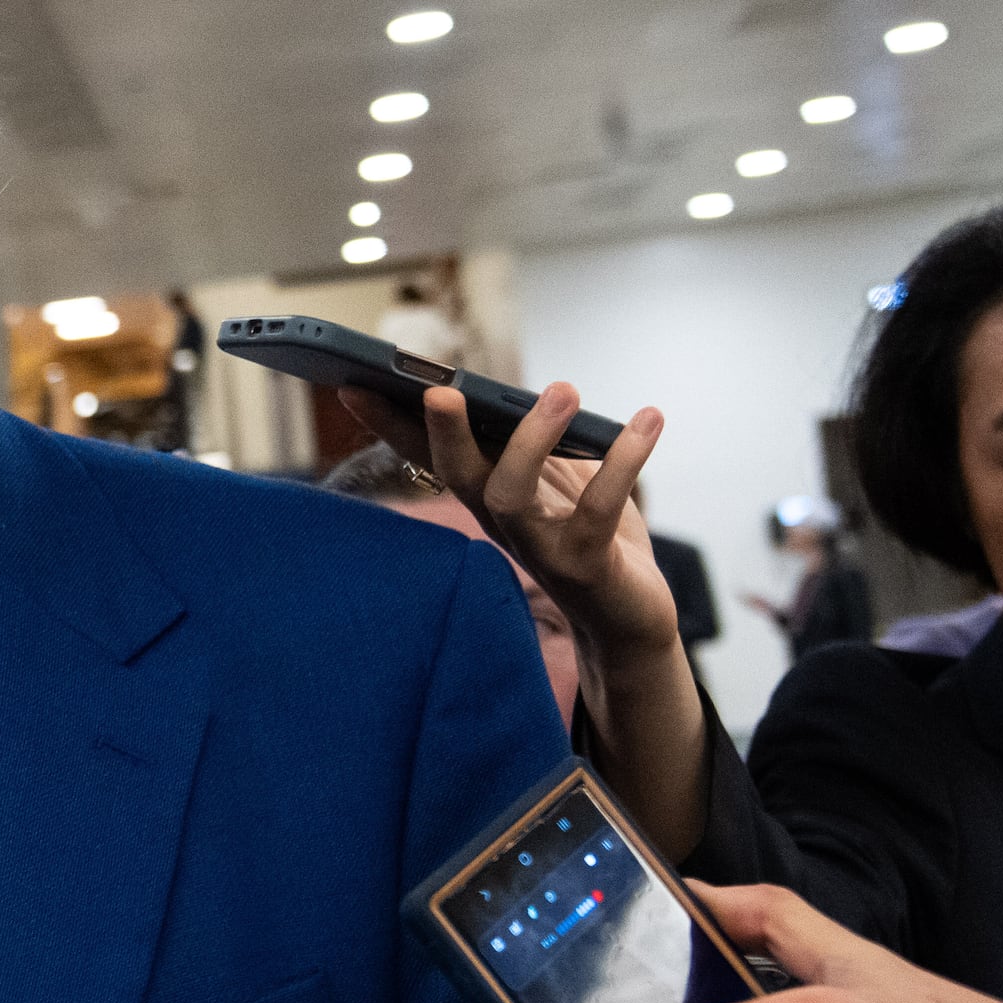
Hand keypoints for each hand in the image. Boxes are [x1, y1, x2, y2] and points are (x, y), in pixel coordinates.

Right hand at [353, 382, 682, 673]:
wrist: (628, 618)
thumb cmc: (590, 538)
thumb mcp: (557, 480)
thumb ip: (531, 439)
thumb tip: (508, 388)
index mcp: (486, 495)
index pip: (428, 456)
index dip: (390, 423)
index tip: (353, 384)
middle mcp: (501, 523)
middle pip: (457, 476)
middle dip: (443, 433)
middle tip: (439, 390)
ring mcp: (538, 548)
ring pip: (510, 496)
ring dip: (532, 441)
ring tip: (563, 389)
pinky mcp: (585, 567)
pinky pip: (597, 510)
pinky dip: (624, 461)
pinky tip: (648, 419)